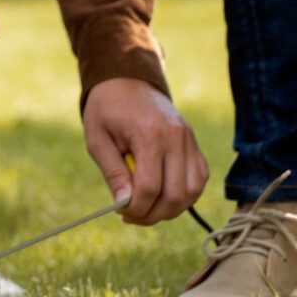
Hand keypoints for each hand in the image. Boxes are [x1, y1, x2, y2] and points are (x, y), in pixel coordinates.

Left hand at [83, 78, 208, 224]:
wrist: (127, 80)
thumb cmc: (107, 110)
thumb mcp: (97, 140)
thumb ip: (113, 173)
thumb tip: (123, 204)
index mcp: (150, 134)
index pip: (150, 187)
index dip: (136, 209)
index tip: (121, 213)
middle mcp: (177, 138)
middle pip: (175, 195)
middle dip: (153, 214)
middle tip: (133, 216)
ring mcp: (189, 140)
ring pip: (193, 191)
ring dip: (171, 209)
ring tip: (148, 208)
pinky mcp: (194, 143)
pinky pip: (199, 178)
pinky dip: (184, 194)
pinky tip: (162, 195)